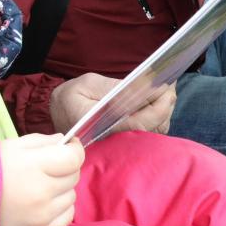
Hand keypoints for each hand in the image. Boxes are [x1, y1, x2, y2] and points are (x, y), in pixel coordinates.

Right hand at [0, 134, 84, 225]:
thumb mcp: (11, 145)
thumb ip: (41, 141)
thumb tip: (65, 142)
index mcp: (34, 165)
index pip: (73, 158)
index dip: (75, 149)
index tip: (70, 146)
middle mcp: (42, 191)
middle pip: (73, 176)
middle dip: (66, 168)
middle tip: (49, 167)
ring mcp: (43, 214)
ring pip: (71, 196)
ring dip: (62, 189)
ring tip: (42, 187)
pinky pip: (67, 216)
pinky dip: (61, 208)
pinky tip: (45, 203)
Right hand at [49, 74, 176, 135]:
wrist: (55, 113)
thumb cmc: (69, 98)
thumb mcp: (86, 84)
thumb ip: (112, 87)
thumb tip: (140, 86)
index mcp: (103, 126)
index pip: (139, 123)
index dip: (158, 108)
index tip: (167, 89)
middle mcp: (115, 138)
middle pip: (151, 129)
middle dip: (165, 106)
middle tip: (170, 85)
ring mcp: (121, 141)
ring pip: (153, 132)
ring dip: (164, 111)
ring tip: (166, 90)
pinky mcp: (124, 138)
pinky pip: (148, 132)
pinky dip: (158, 117)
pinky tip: (159, 101)